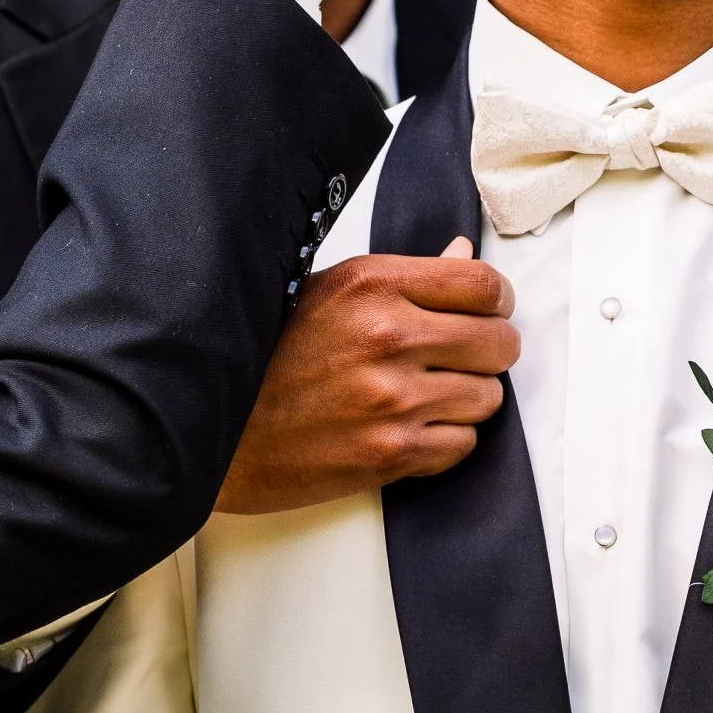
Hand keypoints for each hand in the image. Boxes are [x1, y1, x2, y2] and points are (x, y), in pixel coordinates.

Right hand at [216, 238, 520, 512]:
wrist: (213, 430)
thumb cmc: (267, 358)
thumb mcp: (329, 292)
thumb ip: (404, 279)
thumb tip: (463, 259)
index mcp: (372, 284)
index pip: (481, 285)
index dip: (496, 300)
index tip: (487, 310)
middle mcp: (387, 336)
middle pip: (499, 342)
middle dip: (488, 350)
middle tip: (463, 356)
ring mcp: (391, 398)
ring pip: (488, 396)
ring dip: (468, 397)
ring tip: (430, 394)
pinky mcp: (389, 453)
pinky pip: (463, 444)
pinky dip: (447, 438)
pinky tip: (413, 426)